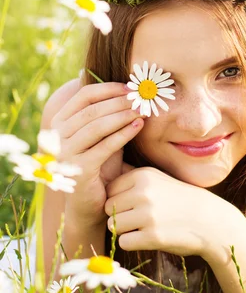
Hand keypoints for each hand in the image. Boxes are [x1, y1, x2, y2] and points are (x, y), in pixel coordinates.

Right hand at [50, 81, 144, 225]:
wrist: (88, 205)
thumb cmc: (98, 166)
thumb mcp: (100, 137)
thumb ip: (107, 115)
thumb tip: (128, 89)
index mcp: (58, 123)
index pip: (84, 96)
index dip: (109, 88)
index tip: (131, 87)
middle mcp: (56, 136)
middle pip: (92, 109)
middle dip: (120, 101)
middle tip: (142, 97)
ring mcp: (65, 153)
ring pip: (97, 126)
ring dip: (123, 115)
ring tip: (143, 110)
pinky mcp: (78, 169)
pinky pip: (105, 146)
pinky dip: (124, 134)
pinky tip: (139, 126)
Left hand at [104, 167, 238, 258]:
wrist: (210, 220)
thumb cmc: (179, 199)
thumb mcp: (157, 178)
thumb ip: (130, 174)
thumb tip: (102, 165)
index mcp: (142, 175)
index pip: (110, 190)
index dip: (119, 200)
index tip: (135, 204)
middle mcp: (143, 192)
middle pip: (108, 208)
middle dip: (120, 215)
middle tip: (140, 218)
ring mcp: (148, 215)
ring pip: (113, 225)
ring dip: (125, 230)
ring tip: (144, 227)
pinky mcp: (152, 236)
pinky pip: (124, 242)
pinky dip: (133, 243)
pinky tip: (149, 238)